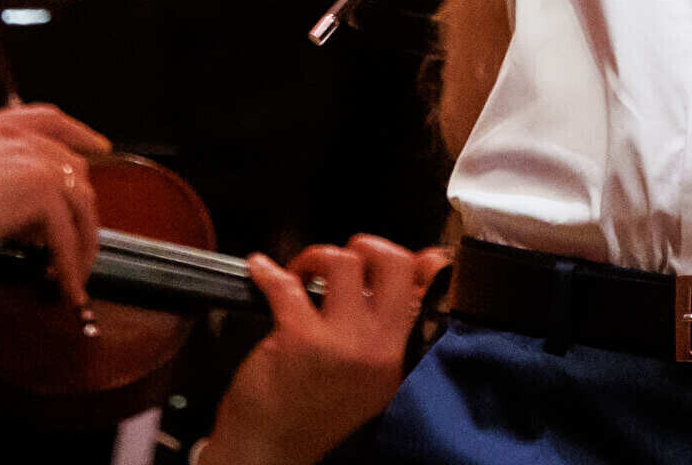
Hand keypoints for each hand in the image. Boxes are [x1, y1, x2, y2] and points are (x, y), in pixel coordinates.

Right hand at [0, 103, 110, 302]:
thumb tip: (24, 227)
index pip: (51, 120)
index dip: (80, 134)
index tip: (98, 147)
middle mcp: (18, 135)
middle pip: (72, 169)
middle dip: (79, 207)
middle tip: (78, 238)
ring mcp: (31, 159)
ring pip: (77, 203)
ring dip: (81, 241)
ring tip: (74, 272)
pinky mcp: (37, 189)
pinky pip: (65, 233)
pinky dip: (69, 262)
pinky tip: (65, 282)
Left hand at [201, 237, 449, 464]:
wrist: (269, 451)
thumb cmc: (312, 414)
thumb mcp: (368, 380)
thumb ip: (385, 334)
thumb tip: (396, 282)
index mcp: (397, 356)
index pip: (430, 290)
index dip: (422, 260)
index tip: (399, 254)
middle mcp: (377, 348)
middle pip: (393, 262)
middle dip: (366, 247)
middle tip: (345, 261)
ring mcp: (340, 342)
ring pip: (343, 262)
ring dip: (316, 258)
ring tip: (302, 274)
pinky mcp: (298, 338)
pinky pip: (286, 284)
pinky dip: (267, 271)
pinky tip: (261, 270)